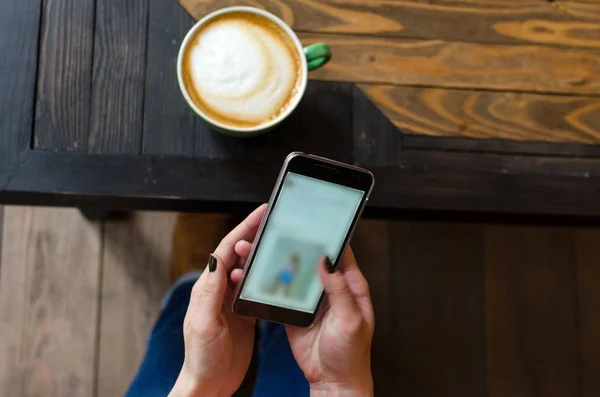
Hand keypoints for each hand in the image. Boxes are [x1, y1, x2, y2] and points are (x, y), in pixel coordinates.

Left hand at [170, 205, 266, 396]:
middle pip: (238, 253)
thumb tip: (218, 258)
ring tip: (278, 239)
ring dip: (261, 252)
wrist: (209, 384)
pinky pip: (255, 288)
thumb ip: (211, 291)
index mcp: (208, 288)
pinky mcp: (243, 314)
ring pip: (247, 268)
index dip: (244, 228)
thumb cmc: (201, 358)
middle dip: (254, 233)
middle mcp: (218, 290)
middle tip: (274, 219)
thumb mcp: (204, 323)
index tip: (261, 213)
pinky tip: (277, 272)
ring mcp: (231, 301)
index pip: (227, 250)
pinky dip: (265, 276)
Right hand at [231, 245, 374, 396]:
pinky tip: (256, 275)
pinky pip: (282, 294)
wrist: (332, 382)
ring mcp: (311, 300)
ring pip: (295, 274)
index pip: (341, 253)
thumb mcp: (350, 320)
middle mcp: (330, 289)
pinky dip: (269, 284)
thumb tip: (327, 261)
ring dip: (280, 263)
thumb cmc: (351, 355)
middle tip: (278, 231)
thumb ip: (340, 290)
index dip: (329, 236)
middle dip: (296, 245)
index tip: (313, 220)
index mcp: (350, 286)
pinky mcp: (294, 313)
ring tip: (260, 250)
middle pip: (312, 259)